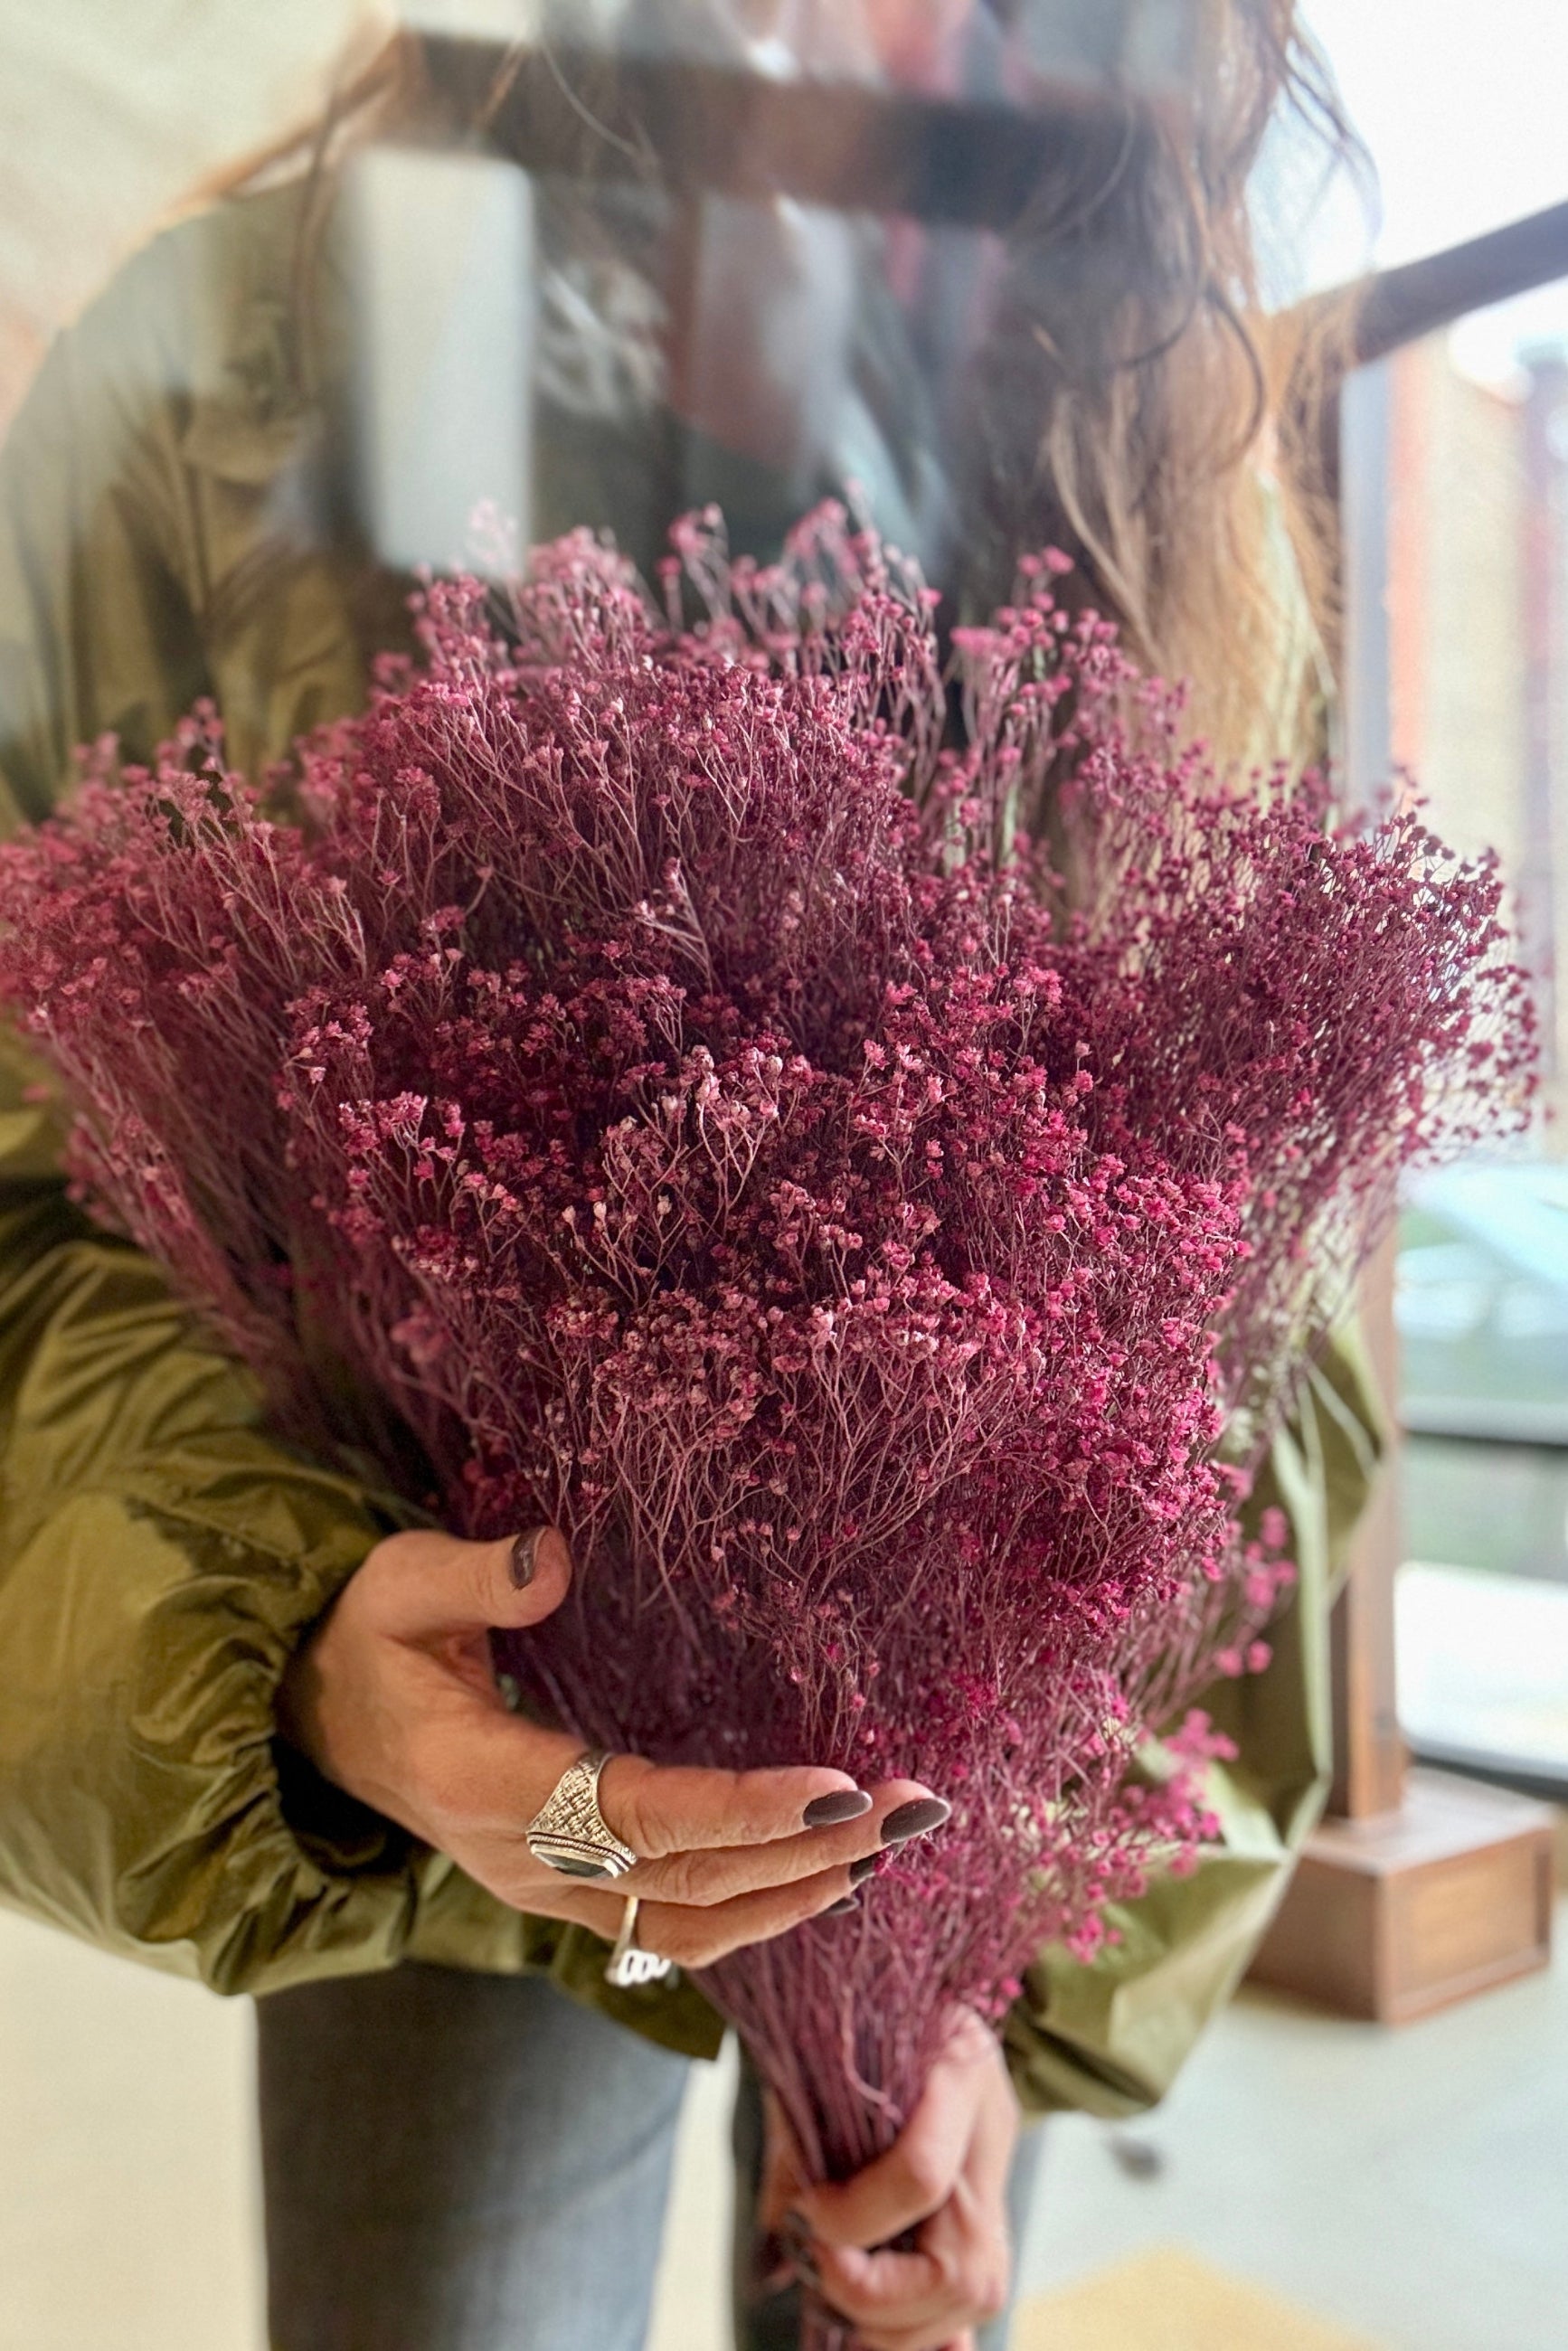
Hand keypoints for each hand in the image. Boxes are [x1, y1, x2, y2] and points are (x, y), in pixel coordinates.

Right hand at [277, 1524, 946, 1968]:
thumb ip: (476, 1574)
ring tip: (890, 1841)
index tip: (833, 1786)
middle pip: (685, 1880)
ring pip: (688, 1923)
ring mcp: (542, 1892)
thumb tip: (556, 1554)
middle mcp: (519, 1860)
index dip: (737, 1809)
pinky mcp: (563, 1896)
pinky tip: (824, 1876)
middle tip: (911, 1805)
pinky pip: (670, 1930)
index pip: (631, 1814)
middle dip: (807, 1849)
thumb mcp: (396, 1584)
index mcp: (479, 1782)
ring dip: (797, 1890)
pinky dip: (755, 1912)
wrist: (314, 1720)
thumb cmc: (364, 1639)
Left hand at [763, 2006, 1018, 2350]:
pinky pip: (981, 2293)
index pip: (921, 2174)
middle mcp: (991, 2130)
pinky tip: (888, 2333)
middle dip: (877, 2295)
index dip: (852, 2217)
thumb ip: (800, 2140)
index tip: (804, 2215)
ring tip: (841, 2295)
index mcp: (957, 2068)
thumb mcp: (827, 2048)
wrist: (919, 1985)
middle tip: (819, 2271)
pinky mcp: (993, 2207)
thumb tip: (778, 2245)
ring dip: (899, 2324)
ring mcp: (999, 2175)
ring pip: (979, 2293)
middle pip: (962, 2266)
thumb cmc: (863, 2007)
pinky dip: (937, 2330)